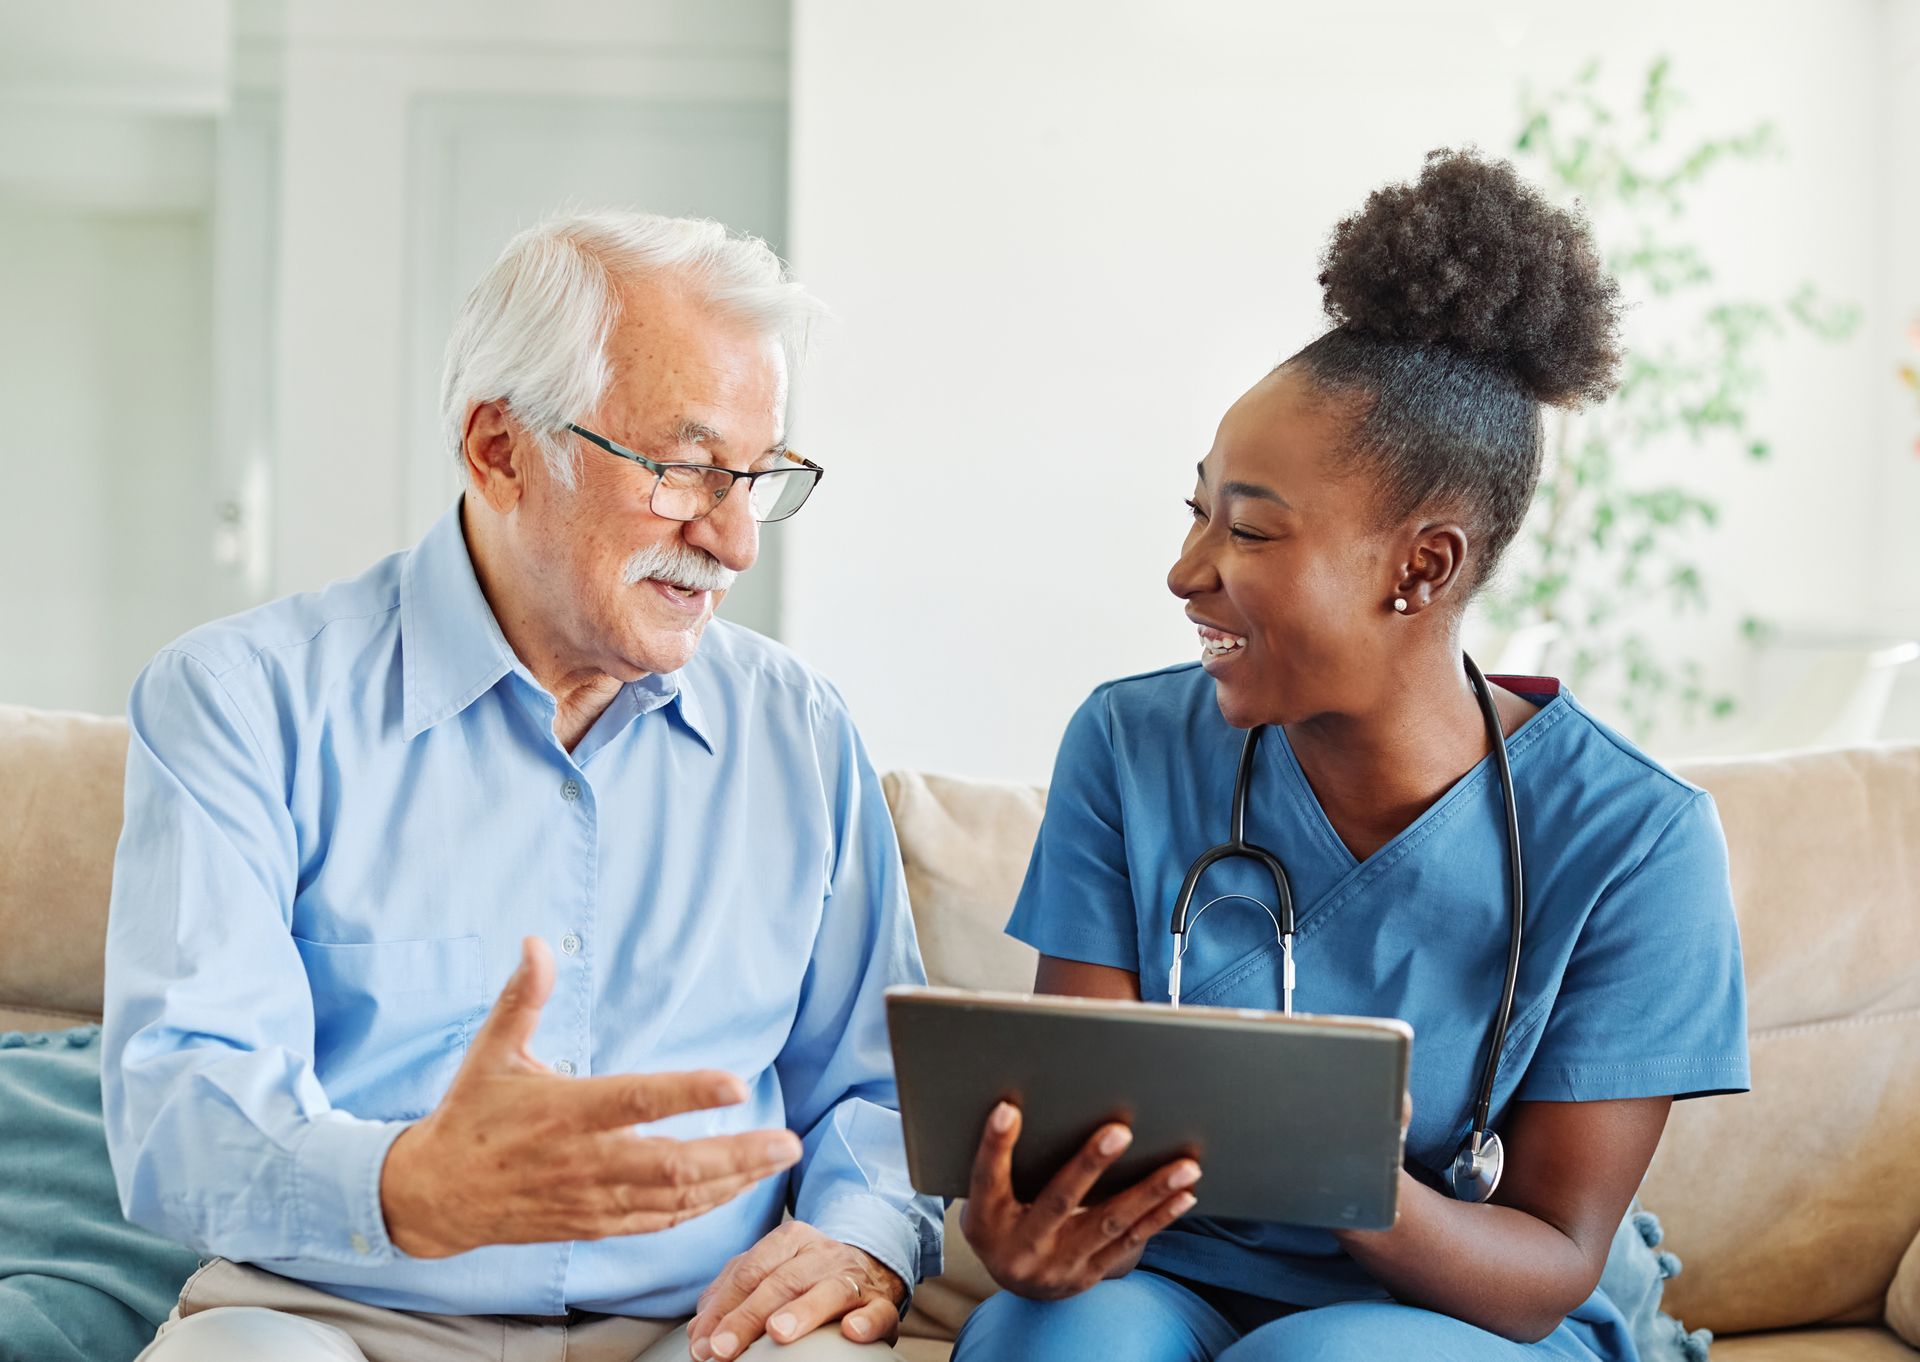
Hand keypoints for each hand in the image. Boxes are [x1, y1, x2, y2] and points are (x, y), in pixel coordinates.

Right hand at [379, 937, 802, 1257]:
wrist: (435, 1196)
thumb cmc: (471, 1114)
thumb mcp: (491, 1050)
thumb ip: (522, 997)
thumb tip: (537, 942)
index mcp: (565, 1111)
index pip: (636, 1100)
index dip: (687, 1094)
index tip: (735, 1084)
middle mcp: (584, 1160)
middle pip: (671, 1164)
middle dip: (736, 1155)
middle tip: (786, 1141)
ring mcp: (592, 1199)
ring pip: (673, 1199)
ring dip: (731, 1182)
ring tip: (776, 1160)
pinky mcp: (593, 1224)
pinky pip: (657, 1223)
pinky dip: (700, 1208)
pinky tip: (734, 1190)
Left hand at [687, 1221, 905, 1358]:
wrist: (870, 1267)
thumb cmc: (808, 1275)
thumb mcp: (770, 1271)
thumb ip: (733, 1292)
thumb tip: (699, 1329)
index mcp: (790, 1240)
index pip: (750, 1270)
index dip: (722, 1307)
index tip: (702, 1341)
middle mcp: (822, 1254)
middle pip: (782, 1282)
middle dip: (748, 1316)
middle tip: (723, 1348)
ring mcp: (853, 1278)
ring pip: (829, 1291)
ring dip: (803, 1311)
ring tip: (777, 1332)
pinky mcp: (881, 1303)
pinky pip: (878, 1311)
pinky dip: (866, 1321)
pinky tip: (850, 1331)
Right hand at [959, 1101, 1199, 1300]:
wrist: (1017, 1284)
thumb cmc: (1003, 1219)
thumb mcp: (987, 1198)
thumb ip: (1002, 1164)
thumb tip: (1020, 1108)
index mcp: (987, 1221)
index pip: (987, 1180)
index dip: (996, 1146)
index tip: (1008, 1110)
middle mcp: (1022, 1247)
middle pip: (1059, 1201)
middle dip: (1090, 1165)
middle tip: (1121, 1131)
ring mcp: (1059, 1265)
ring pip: (1109, 1224)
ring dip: (1149, 1193)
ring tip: (1184, 1167)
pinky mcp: (1089, 1274)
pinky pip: (1129, 1242)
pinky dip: (1159, 1217)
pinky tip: (1184, 1195)